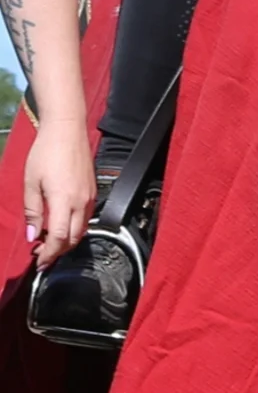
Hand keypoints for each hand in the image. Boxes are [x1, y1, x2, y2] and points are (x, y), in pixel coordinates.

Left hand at [24, 115, 95, 266]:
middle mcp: (81, 202)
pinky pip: (86, 219)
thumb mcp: (30, 182)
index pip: (58, 238)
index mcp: (64, 201)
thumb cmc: (45, 153)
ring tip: (49, 242)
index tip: (39, 262)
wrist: (67, 130)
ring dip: (66, 242)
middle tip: (41, 255)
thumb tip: (31, 236)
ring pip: (81, 231)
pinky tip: (61, 225)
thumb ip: (32, 211)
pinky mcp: (92, 192)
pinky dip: (74, 229)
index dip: (48, 254)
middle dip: (57, 252)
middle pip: (72, 239)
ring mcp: (89, 198)